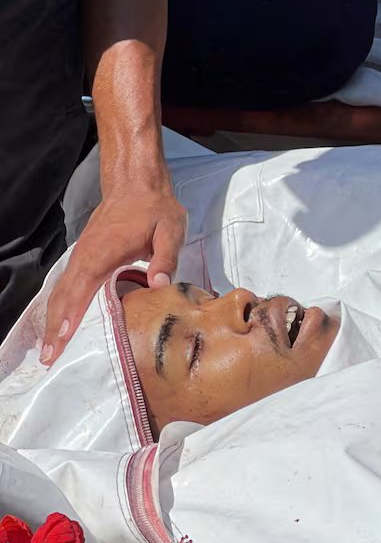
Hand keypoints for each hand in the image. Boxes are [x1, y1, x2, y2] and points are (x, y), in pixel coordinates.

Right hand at [42, 182, 186, 364]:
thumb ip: (165, 258)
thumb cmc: (155, 208)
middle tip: (50, 358)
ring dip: (53, 320)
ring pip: (61, 293)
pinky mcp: (84, 256)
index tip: (61, 340)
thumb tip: (159, 284)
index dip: (71, 317)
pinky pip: (66, 285)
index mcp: (103, 254)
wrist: (136, 184)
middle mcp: (85, 258)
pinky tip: (59, 322)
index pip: (82, 291)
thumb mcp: (170, 230)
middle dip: (55, 328)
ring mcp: (81, 256)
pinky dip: (59, 306)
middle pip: (64, 297)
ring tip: (49, 349)